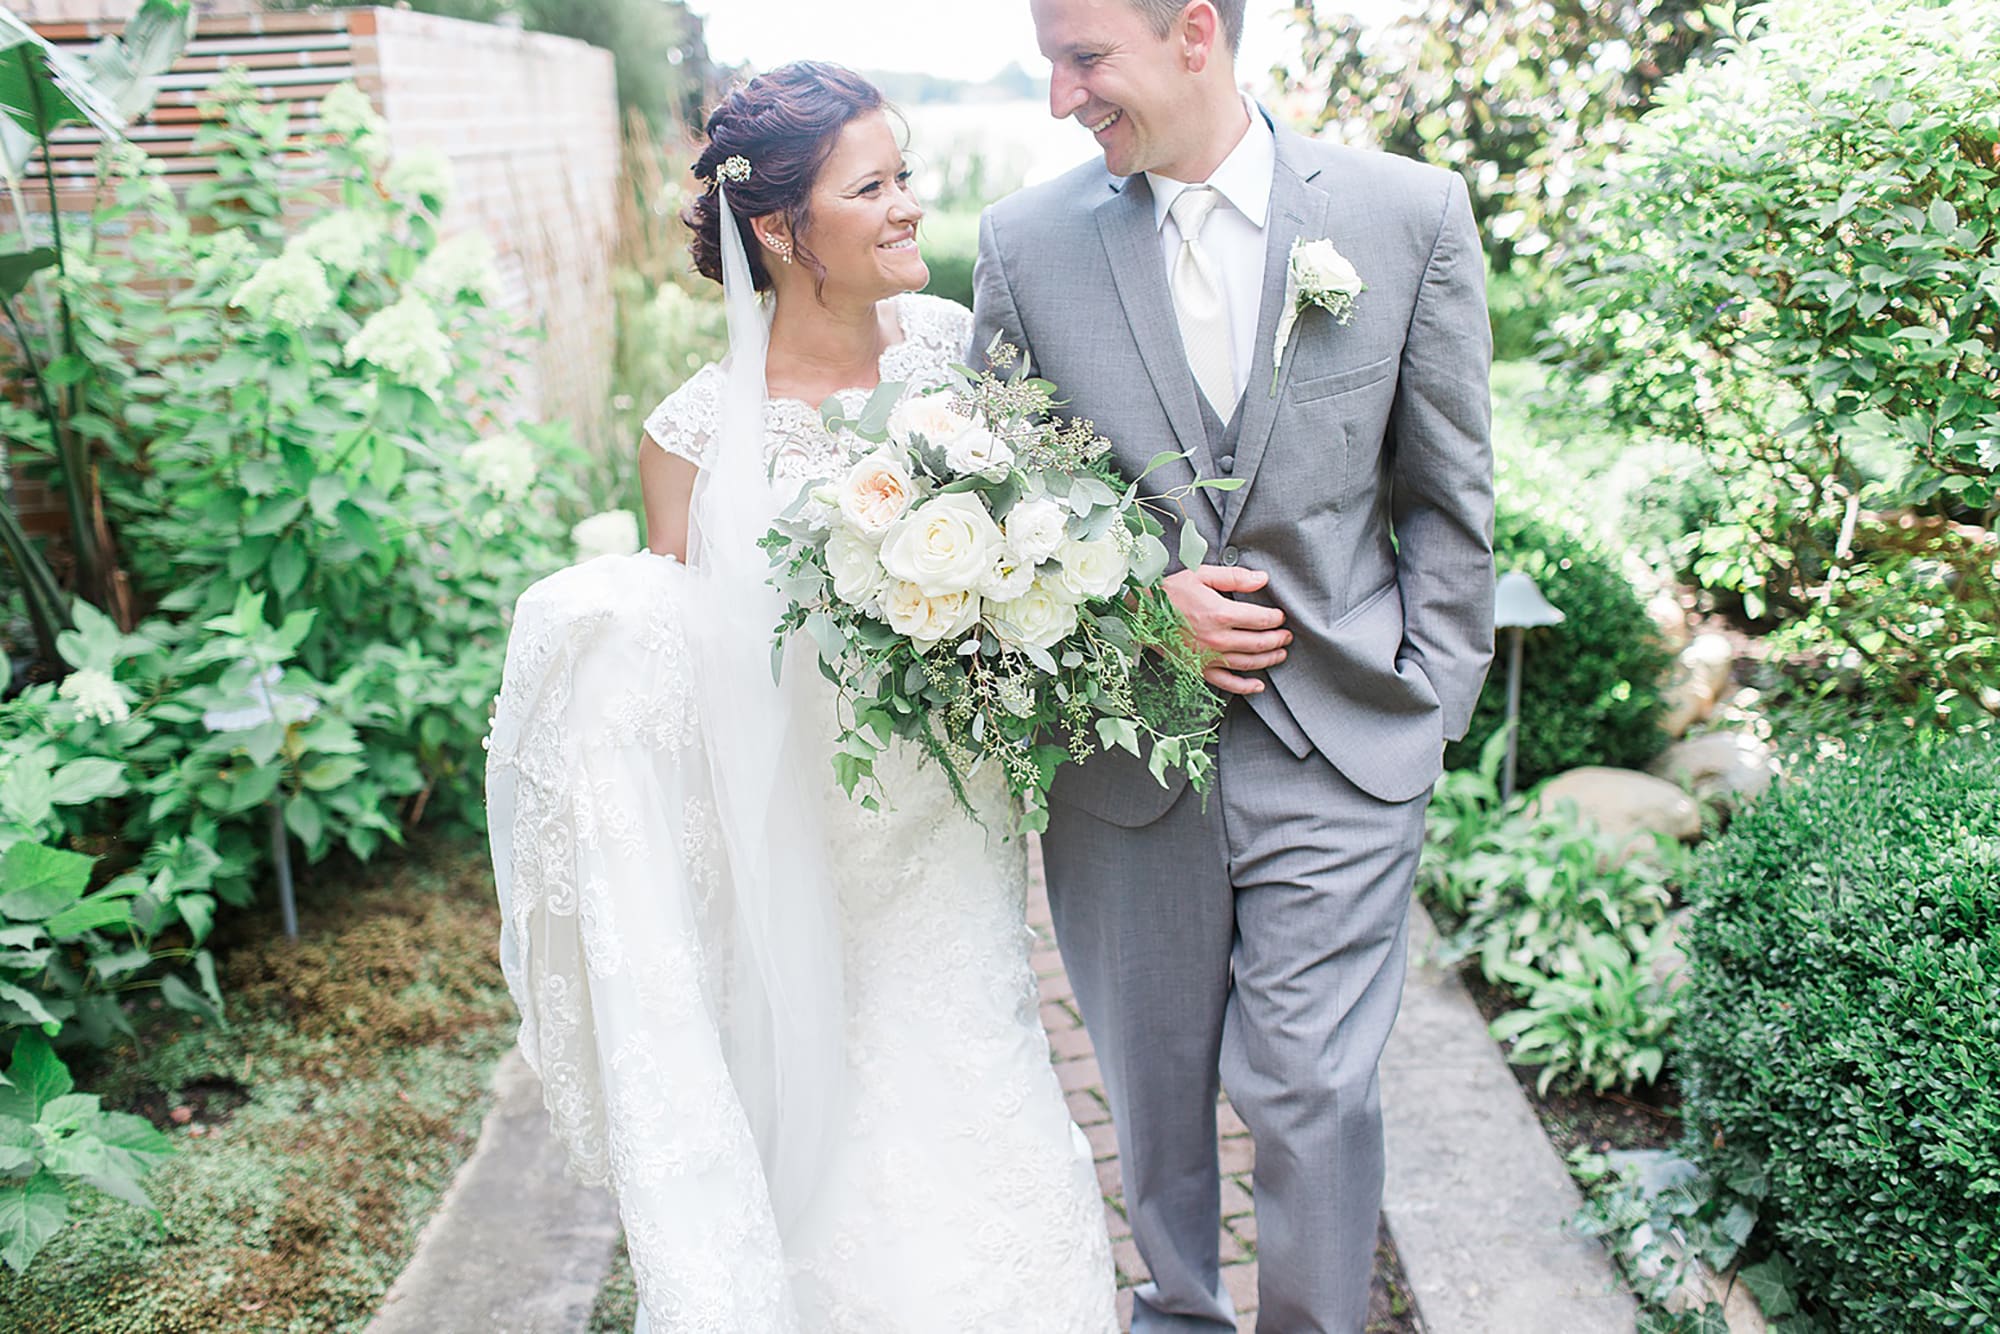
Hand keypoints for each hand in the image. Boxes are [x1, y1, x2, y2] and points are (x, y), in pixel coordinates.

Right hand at [1163, 565, 1290, 695]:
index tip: (1281, 616)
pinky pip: (1227, 683)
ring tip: (1281, 654)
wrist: (1139, 614)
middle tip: (1287, 636)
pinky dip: (1245, 687)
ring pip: (1248, 663)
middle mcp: (1217, 639)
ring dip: (1269, 660)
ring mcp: (1208, 657)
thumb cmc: (1169, 592)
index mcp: (1221, 613)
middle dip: (1278, 640)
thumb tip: (1263, 579)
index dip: (1276, 618)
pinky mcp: (1198, 669)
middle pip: (1259, 643)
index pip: (1261, 619)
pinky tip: (1258, 685)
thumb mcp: (1201, 575)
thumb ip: (1235, 577)